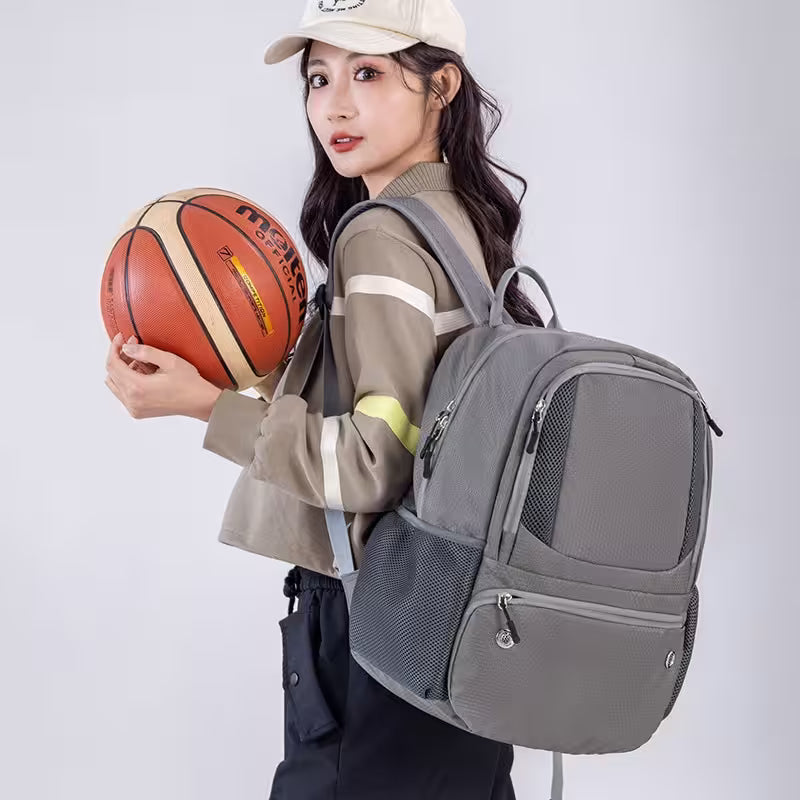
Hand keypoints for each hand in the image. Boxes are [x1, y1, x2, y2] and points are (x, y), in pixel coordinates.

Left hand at [105, 333, 222, 420]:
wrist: (201, 403)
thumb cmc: (190, 384)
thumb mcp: (169, 361)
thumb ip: (144, 352)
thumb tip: (126, 348)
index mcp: (137, 388)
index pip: (113, 365)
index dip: (114, 348)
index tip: (120, 338)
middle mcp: (132, 401)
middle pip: (112, 374)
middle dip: (120, 356)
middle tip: (132, 345)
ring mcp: (134, 408)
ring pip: (115, 384)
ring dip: (122, 369)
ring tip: (139, 359)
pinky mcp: (138, 411)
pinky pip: (123, 393)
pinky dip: (127, 380)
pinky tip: (142, 372)